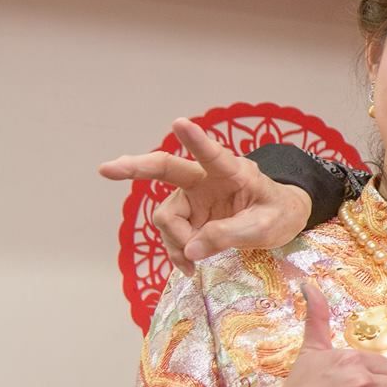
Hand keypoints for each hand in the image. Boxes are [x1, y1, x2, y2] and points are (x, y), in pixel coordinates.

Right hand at [99, 118, 312, 273]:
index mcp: (232, 172)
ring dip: (175, 240)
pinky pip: (170, 233)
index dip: (196, 140)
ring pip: (166, 216)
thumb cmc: (278, 213)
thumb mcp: (265, 227)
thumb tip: (191, 250)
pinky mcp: (188, 215)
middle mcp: (205, 179)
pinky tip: (188, 264)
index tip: (180, 123)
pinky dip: (175, 251)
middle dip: (136, 168)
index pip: (212, 154)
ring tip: (193, 261)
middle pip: (166, 169)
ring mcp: (193, 197)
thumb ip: (230, 235)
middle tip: (107, 169)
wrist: (279, 218)